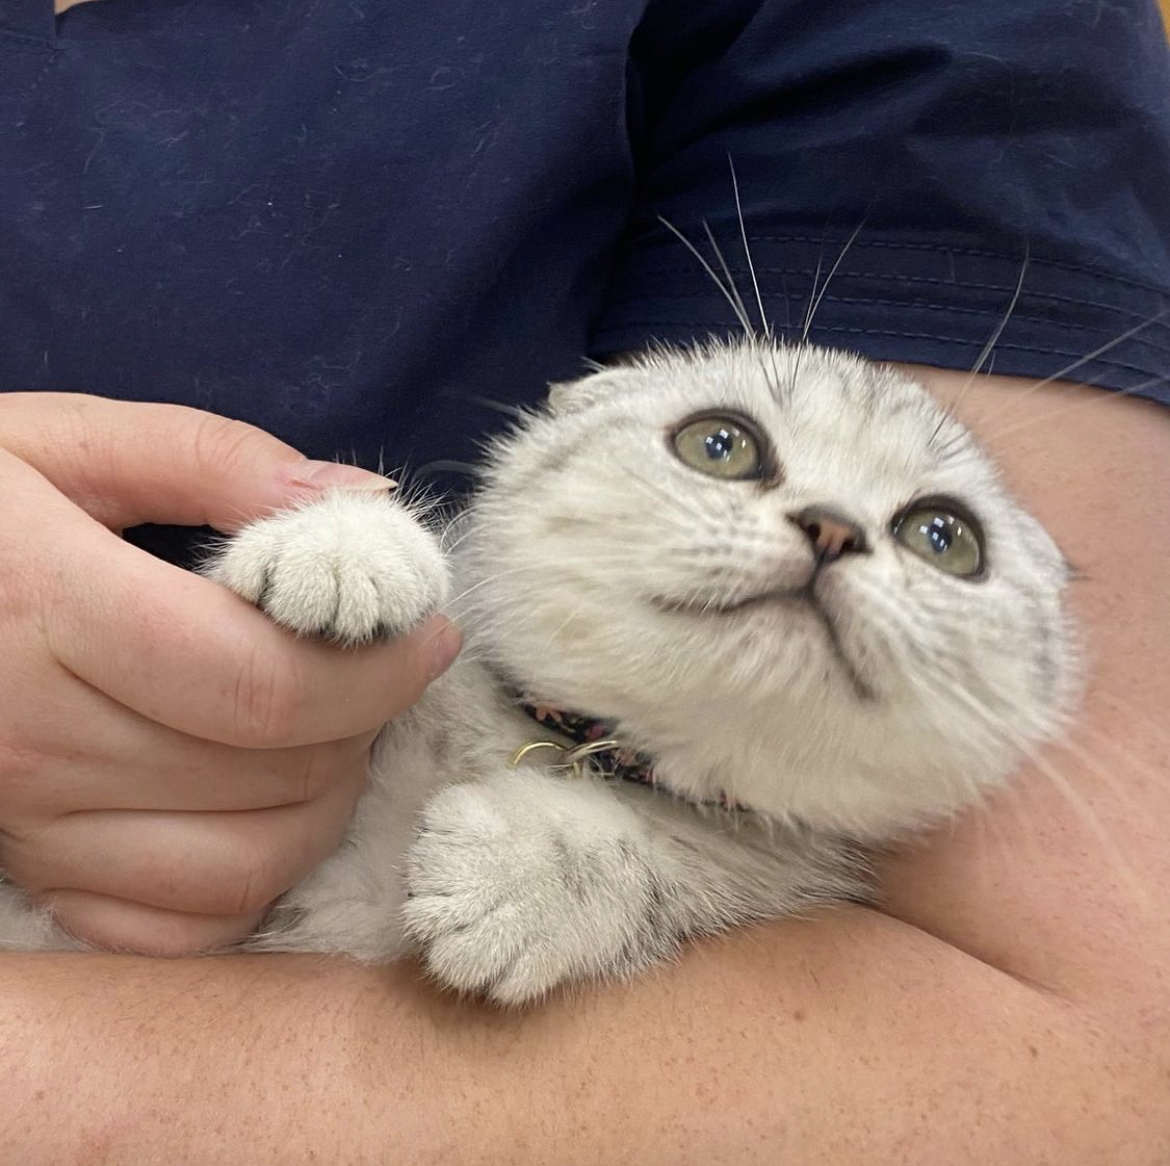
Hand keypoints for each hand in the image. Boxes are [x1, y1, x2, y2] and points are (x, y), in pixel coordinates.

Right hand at [0, 393, 460, 954]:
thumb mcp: (63, 442)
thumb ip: (215, 460)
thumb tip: (362, 501)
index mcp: (49, 608)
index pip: (265, 683)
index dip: (380, 670)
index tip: (429, 634)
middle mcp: (37, 739)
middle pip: (274, 774)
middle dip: (366, 721)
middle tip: (380, 666)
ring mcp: (34, 825)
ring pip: (247, 862)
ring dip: (328, 797)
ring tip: (334, 726)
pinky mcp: (37, 877)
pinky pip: (181, 926)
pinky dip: (253, 878)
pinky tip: (264, 806)